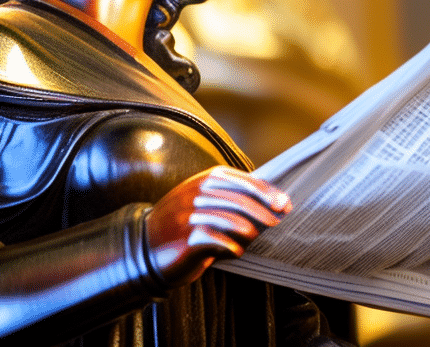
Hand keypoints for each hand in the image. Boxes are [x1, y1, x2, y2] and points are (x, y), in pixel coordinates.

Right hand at [144, 165, 290, 287]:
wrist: (145, 246)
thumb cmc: (183, 221)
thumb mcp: (203, 198)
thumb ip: (232, 194)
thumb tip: (271, 200)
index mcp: (206, 178)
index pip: (244, 181)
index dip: (267, 192)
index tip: (284, 202)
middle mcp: (198, 191)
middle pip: (240, 198)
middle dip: (264, 209)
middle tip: (279, 220)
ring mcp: (190, 213)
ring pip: (230, 218)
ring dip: (250, 229)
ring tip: (258, 236)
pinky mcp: (185, 237)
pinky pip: (216, 240)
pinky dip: (231, 246)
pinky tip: (238, 252)